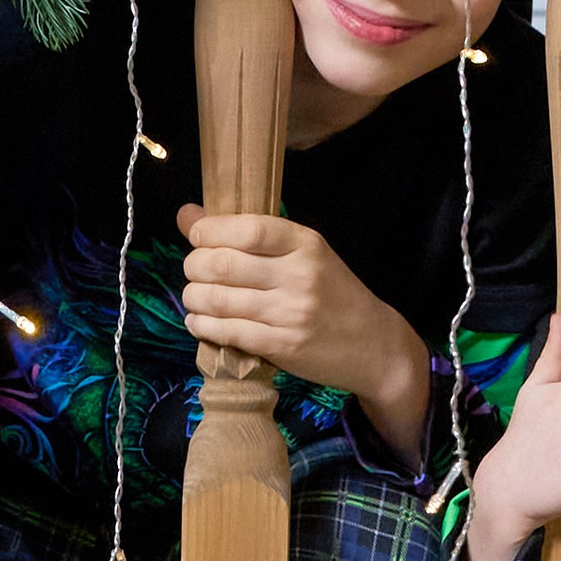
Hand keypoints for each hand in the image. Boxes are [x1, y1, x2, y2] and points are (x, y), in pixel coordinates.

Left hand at [178, 203, 429, 456]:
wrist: (373, 343)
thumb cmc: (333, 292)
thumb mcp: (305, 254)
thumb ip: (252, 235)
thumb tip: (187, 214)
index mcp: (306, 243)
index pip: (248, 229)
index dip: (210, 231)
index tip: (196, 235)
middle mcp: (299, 274)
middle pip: (224, 264)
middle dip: (194, 266)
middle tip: (193, 270)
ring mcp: (291, 312)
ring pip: (220, 300)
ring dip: (194, 298)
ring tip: (193, 297)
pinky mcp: (283, 346)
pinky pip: (229, 333)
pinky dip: (204, 327)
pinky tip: (199, 322)